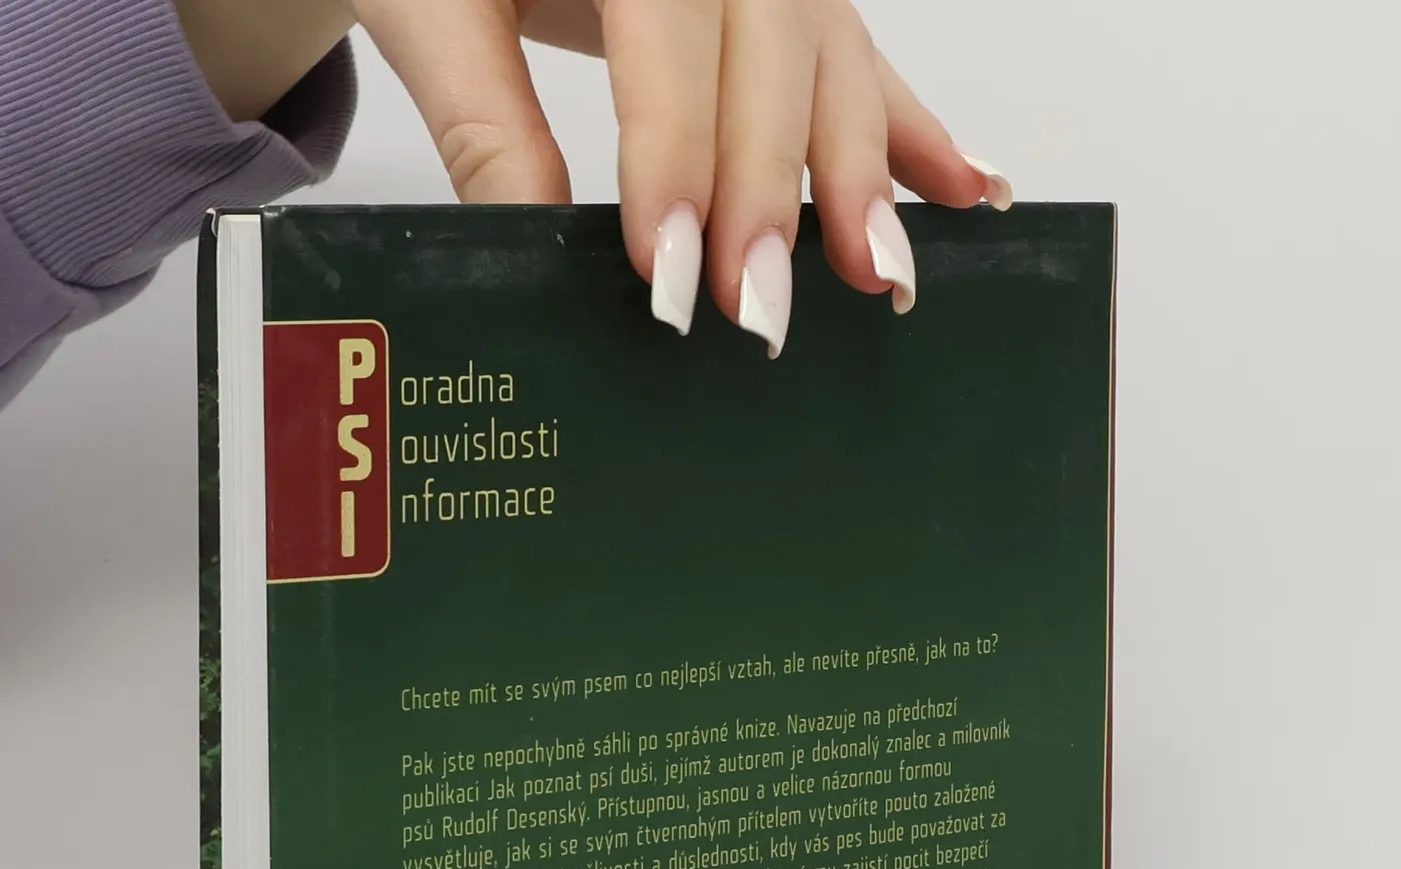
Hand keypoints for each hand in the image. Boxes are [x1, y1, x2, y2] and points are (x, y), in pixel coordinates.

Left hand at [349, 0, 1012, 355]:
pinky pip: (858, 60)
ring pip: (832, 55)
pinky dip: (910, 132)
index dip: (681, 153)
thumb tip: (539, 256)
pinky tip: (968, 191)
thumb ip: (485, 125)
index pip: (673, 29)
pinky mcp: (787, 2)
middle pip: (777, 44)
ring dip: (864, 172)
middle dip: (774, 187)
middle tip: (758, 307)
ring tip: (877, 274)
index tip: (673, 270)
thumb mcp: (432, 7)